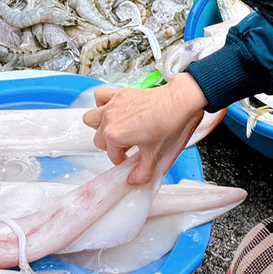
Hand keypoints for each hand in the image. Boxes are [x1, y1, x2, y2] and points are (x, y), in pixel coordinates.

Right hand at [83, 73, 209, 186]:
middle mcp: (109, 119)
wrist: (181, 103)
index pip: (112, 155)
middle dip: (112, 146)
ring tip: (114, 130)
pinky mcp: (120, 93)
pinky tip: (112, 110)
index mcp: (115, 135)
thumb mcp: (156, 157)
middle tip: (126, 147)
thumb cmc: (170, 126)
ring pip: (91, 118)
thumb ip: (142, 174)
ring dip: (99, 126)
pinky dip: (102, 104)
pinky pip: (100, 96)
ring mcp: (113, 105)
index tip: (130, 160)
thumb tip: (133, 180)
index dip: (122, 160)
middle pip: (99, 139)